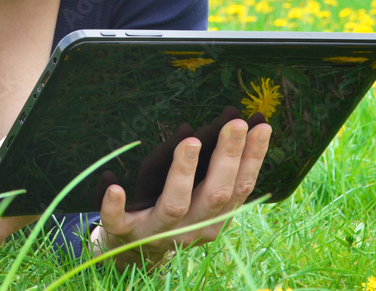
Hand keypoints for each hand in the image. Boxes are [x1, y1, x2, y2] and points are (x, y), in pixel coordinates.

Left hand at [89, 118, 271, 268]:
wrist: (132, 252)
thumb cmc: (165, 209)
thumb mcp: (189, 190)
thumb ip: (198, 166)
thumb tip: (192, 127)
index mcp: (214, 217)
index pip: (240, 187)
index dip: (253, 158)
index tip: (262, 126)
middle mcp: (193, 228)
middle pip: (216, 195)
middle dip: (227, 157)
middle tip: (234, 124)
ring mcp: (159, 233)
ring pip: (175, 206)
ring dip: (183, 173)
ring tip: (189, 142)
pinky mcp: (125, 233)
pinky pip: (118, 222)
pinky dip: (115, 207)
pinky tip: (113, 186)